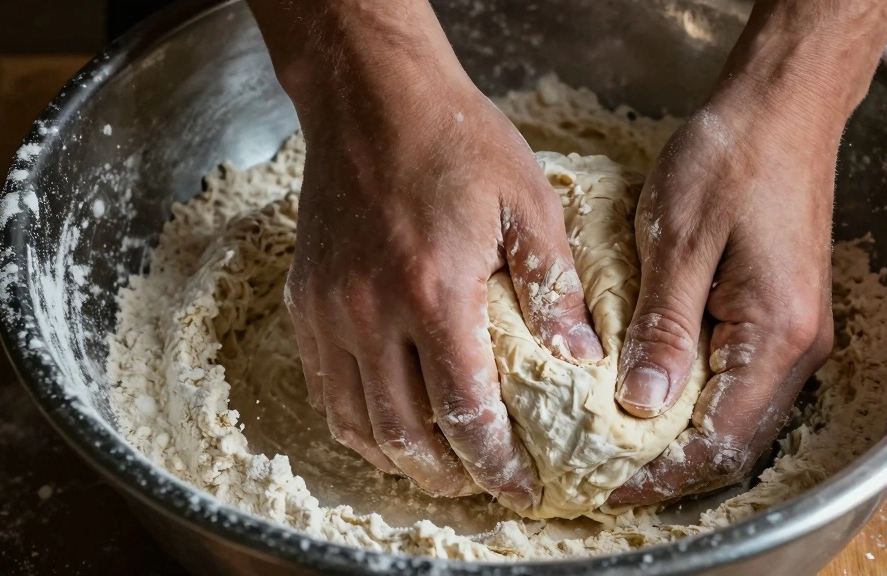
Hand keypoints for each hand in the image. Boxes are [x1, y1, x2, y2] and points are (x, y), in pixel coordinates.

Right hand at [259, 1, 602, 510]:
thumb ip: (553, 289)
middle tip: (481, 484)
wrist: (372, 98)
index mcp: (433, 293)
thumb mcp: (526, 204)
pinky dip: (356, 419)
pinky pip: (324, 385)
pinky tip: (388, 417)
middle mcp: (370, 313)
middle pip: (403, 434)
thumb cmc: (455, 142)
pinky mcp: (306, 299)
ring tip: (437, 465)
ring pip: (354, 421)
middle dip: (446, 477)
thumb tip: (581, 360)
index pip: (465, 413)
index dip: (496, 466)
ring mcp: (329, 309)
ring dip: (397, 458)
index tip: (522, 490)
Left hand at [609, 87, 834, 504]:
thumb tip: (642, 406)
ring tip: (618, 447)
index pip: (718, 439)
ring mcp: (794, 332)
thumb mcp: (680, 243)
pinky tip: (651, 398)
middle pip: (735, 440)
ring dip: (681, 440)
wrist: (779, 110)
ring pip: (737, 415)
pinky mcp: (780, 314)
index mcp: (776, 334)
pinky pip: (739, 381)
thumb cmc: (729, 161)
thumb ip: (665, 328)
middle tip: (603, 476)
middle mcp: (798, 347)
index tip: (605, 487)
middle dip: (669, 467)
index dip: (661, 473)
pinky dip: (696, 403)